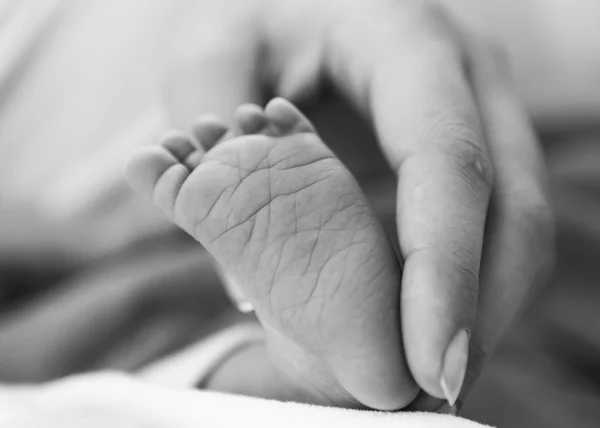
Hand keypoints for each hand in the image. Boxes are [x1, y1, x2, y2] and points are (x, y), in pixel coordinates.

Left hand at [163, 0, 553, 408]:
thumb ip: (214, 156)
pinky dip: (477, 283)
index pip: (447, 162)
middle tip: (434, 388)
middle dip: (480, 306)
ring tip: (437, 375)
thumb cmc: (251, 27)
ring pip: (520, 220)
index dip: (445, 267)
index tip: (427, 359)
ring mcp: (482, 105)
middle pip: (510, 202)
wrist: (294, 4)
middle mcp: (464, 71)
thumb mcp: (214, 58)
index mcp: (403, 41)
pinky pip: (499, 220)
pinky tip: (440, 327)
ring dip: (486, 305)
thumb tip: (245, 288)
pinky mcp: (478, 139)